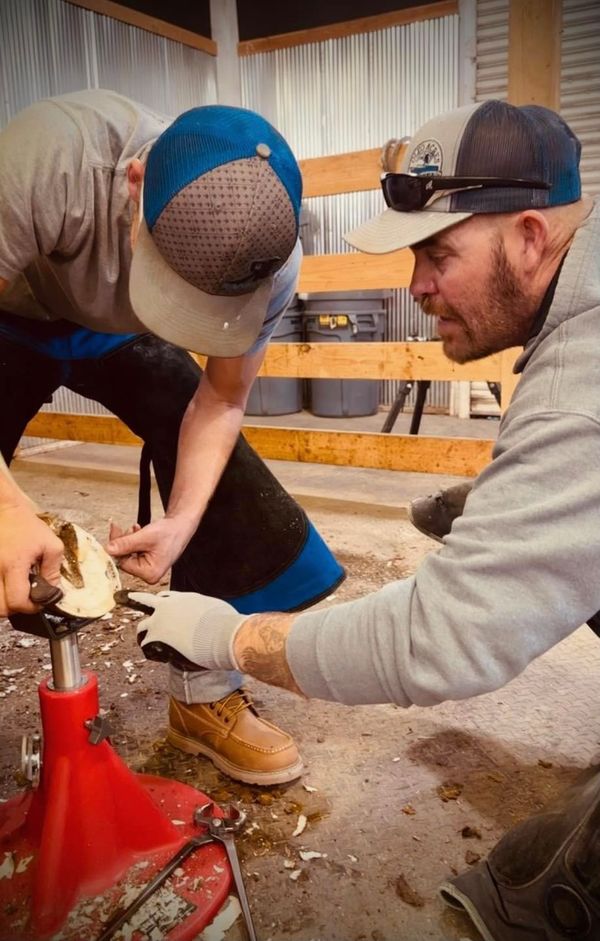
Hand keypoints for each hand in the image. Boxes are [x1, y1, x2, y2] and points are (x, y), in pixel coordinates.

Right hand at [0, 505, 63, 615]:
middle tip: (26, 599)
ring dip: (5, 603)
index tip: (38, 602)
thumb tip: (52, 590)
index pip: (17, 601)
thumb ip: (53, 570)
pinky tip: (6, 585)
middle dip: (15, 609)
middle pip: (0, 609)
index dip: (30, 607)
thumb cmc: (26, 525)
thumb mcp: (51, 544)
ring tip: (16, 592)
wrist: (3, 510)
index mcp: (13, 564)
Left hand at [106, 517, 192, 583]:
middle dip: (123, 542)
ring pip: (128, 554)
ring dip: (128, 540)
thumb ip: (125, 544)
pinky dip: (133, 541)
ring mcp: (148, 569)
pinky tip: (138, 532)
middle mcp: (149, 574)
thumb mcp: (145, 537)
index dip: (118, 546)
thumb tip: (108, 549)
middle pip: (125, 559)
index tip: (115, 530)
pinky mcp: (147, 562)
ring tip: (136, 529)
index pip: (123, 562)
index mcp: (150, 573)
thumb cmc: (170, 533)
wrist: (181, 526)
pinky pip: (133, 553)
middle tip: (122, 527)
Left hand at [129, 590, 247, 670]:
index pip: (167, 597)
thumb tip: (215, 617)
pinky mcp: (156, 636)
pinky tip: (156, 655)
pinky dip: (149, 650)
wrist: (222, 634)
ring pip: (142, 625)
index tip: (160, 606)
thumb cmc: (225, 623)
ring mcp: (159, 620)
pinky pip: (145, 643)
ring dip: (143, 634)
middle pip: (145, 600)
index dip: (162, 603)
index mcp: (184, 598)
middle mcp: (168, 605)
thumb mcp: (216, 609)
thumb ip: (207, 611)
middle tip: (126, 597)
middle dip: (136, 599)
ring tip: (145, 642)